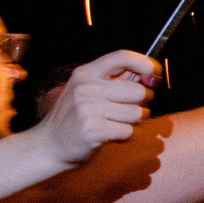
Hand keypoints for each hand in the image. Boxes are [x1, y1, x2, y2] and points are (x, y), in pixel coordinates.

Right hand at [30, 51, 155, 164]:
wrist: (49, 145)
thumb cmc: (74, 117)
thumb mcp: (87, 90)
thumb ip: (114, 81)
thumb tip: (150, 74)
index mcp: (86, 73)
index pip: (123, 57)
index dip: (145, 64)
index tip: (153, 76)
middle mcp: (86, 88)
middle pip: (138, 91)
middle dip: (139, 104)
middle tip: (123, 111)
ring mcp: (88, 109)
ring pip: (137, 113)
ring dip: (132, 122)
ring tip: (112, 123)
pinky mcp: (94, 130)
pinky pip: (129, 131)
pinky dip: (125, 136)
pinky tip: (109, 135)